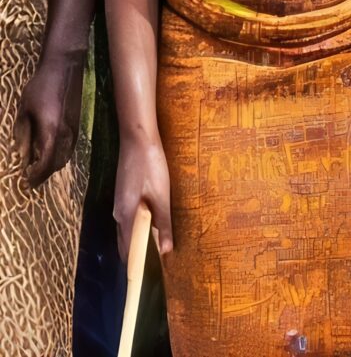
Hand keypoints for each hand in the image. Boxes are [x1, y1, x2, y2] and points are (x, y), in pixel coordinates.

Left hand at [13, 48, 83, 186]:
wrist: (65, 67)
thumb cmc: (41, 86)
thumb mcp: (24, 110)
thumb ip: (25, 134)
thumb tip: (23, 154)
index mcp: (51, 131)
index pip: (45, 162)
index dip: (36, 176)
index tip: (26, 183)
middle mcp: (66, 134)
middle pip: (57, 163)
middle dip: (44, 174)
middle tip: (31, 180)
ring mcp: (74, 128)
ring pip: (65, 156)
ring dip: (53, 166)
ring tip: (39, 169)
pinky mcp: (77, 123)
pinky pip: (69, 146)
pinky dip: (60, 155)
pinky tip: (50, 152)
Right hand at [114, 136, 172, 258]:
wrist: (138, 140)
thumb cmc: (151, 168)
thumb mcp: (161, 197)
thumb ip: (162, 223)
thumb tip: (164, 251)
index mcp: (126, 217)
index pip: (127, 250)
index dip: (136, 265)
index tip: (148, 279)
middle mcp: (118, 214)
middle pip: (126, 242)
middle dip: (138, 256)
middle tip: (157, 269)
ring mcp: (119, 205)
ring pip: (128, 230)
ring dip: (140, 241)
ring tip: (158, 252)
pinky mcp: (124, 196)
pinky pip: (129, 219)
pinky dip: (139, 228)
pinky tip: (151, 228)